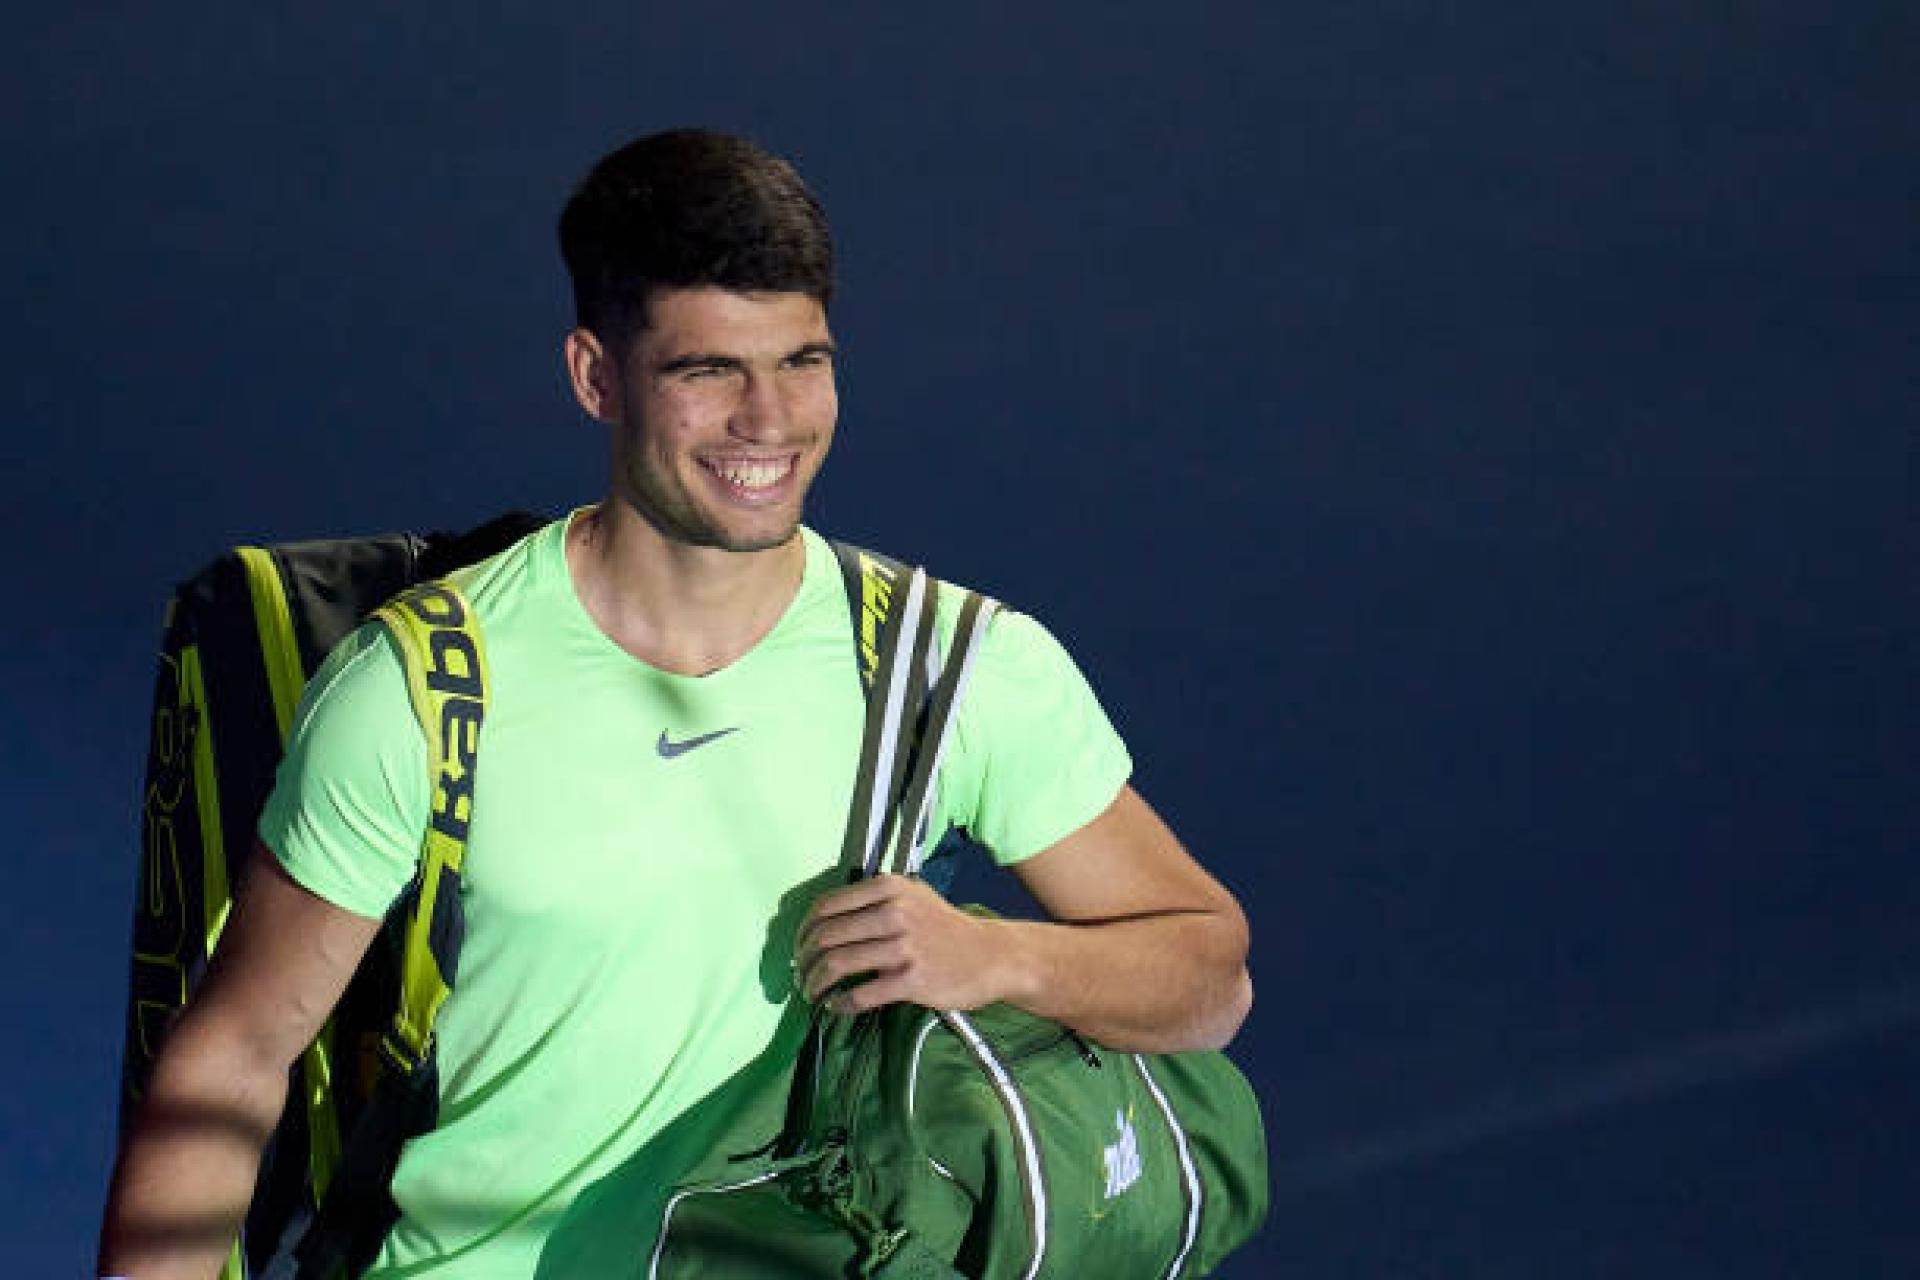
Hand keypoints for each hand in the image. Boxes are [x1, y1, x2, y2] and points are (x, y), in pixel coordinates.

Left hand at [793, 875, 1018, 1014]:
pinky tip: (838, 1007)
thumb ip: (874, 900)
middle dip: (804, 961)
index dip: (804, 931)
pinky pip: (861, 994)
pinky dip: (841, 1003)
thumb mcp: (913, 896)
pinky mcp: (912, 979)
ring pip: (837, 964)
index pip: (826, 906)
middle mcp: (894, 912)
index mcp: (889, 888)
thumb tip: (825, 920)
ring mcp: (904, 946)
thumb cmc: (947, 928)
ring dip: (816, 983)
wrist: (992, 956)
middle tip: (801, 975)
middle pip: (826, 936)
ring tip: (812, 993)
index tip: (799, 948)